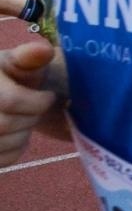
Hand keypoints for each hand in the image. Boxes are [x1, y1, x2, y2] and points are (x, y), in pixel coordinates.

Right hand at [0, 42, 59, 165]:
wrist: (1, 95)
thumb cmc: (12, 77)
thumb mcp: (20, 62)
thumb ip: (30, 56)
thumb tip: (42, 51)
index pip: (9, 101)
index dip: (36, 102)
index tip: (48, 97)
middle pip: (4, 125)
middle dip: (30, 117)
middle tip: (37, 110)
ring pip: (3, 145)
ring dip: (23, 134)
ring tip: (24, 120)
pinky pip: (3, 160)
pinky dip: (15, 149)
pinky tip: (14, 134)